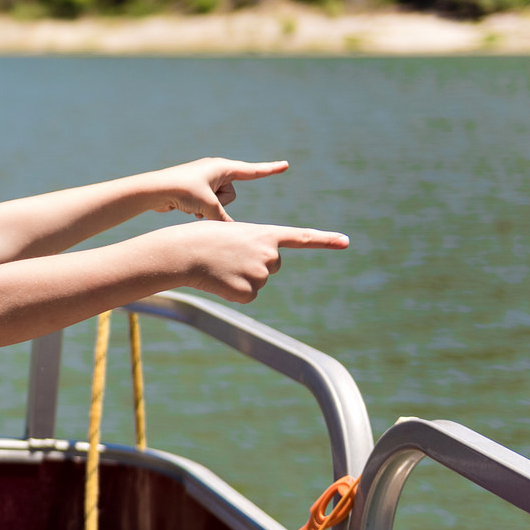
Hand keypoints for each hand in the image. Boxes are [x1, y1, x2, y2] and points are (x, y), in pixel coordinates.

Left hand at [149, 158, 288, 220]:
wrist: (154, 190)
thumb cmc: (182, 191)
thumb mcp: (208, 206)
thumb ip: (223, 219)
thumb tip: (231, 230)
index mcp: (222, 168)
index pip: (252, 171)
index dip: (270, 170)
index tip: (286, 166)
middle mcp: (215, 172)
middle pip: (231, 195)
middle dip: (219, 204)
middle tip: (201, 202)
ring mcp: (205, 181)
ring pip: (220, 203)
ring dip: (208, 209)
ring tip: (192, 205)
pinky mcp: (196, 191)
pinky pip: (208, 206)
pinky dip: (200, 210)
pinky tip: (187, 209)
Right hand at [171, 221, 347, 302]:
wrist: (183, 252)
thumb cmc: (201, 238)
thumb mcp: (232, 233)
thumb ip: (253, 247)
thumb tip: (256, 272)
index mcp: (266, 234)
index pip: (302, 237)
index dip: (326, 239)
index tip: (346, 241)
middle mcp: (270, 254)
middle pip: (273, 265)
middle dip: (255, 263)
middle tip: (229, 256)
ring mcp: (261, 274)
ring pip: (258, 282)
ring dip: (240, 277)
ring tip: (220, 266)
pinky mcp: (249, 292)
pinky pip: (247, 296)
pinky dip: (233, 291)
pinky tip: (219, 280)